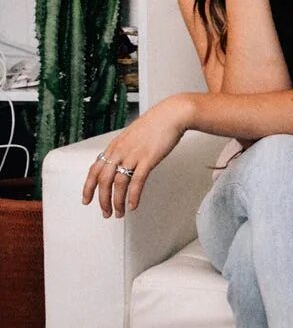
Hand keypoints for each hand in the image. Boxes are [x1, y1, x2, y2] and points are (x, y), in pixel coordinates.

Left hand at [82, 95, 192, 217]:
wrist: (172, 115)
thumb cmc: (157, 123)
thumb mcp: (134, 135)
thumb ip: (126, 148)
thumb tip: (124, 159)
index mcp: (115, 146)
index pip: (94, 169)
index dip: (88, 187)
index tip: (87, 199)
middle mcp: (120, 152)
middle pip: (103, 180)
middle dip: (102, 200)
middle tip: (106, 212)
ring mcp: (133, 155)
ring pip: (118, 184)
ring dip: (117, 202)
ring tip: (120, 213)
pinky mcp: (147, 159)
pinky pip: (136, 182)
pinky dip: (133, 196)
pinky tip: (134, 205)